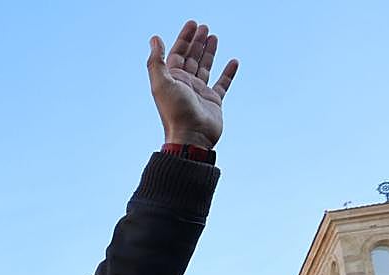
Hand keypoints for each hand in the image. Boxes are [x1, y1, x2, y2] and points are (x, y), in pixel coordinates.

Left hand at [148, 20, 238, 148]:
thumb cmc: (175, 112)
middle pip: (191, 58)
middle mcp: (185, 84)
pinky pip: (223, 84)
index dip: (184, 38)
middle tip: (204, 27)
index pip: (178, 53)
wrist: (191, 137)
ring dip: (209, 52)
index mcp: (172, 79)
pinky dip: (228, 73)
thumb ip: (157, 61)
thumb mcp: (161, 84)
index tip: (193, 24)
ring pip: (205, 67)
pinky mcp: (214, 101)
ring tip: (214, 36)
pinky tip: (233, 61)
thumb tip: (155, 38)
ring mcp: (200, 92)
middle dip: (197, 42)